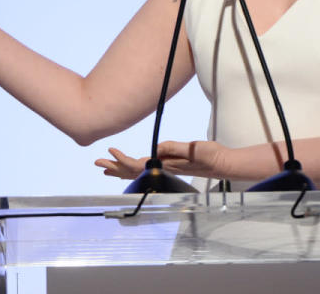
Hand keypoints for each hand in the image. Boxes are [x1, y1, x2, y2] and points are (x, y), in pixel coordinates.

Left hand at [95, 141, 230, 180]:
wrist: (223, 163)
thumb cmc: (210, 156)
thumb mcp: (192, 149)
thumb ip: (174, 148)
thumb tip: (155, 149)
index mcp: (164, 165)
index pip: (137, 164)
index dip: (121, 159)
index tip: (110, 151)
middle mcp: (162, 169)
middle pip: (132, 171)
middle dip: (114, 167)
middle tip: (96, 163)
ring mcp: (165, 169)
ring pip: (137, 172)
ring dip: (120, 170)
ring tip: (106, 169)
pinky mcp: (170, 166)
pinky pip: (146, 169)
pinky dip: (134, 169)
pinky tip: (131, 168)